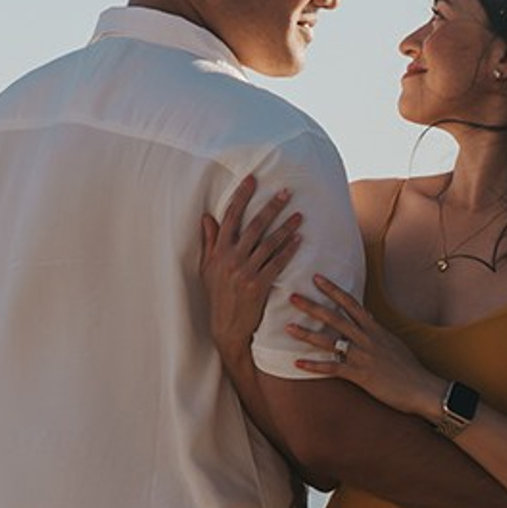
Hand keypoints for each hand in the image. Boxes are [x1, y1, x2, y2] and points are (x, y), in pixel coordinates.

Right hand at [199, 175, 302, 362]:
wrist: (226, 327)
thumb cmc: (216, 297)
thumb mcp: (207, 269)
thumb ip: (209, 241)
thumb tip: (207, 217)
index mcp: (218, 252)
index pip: (230, 217)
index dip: (242, 196)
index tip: (252, 180)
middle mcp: (231, 258)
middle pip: (254, 225)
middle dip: (271, 206)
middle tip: (286, 192)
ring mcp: (245, 272)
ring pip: (269, 242)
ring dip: (286, 227)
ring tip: (299, 214)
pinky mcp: (259, 284)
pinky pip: (277, 262)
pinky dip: (289, 250)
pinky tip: (299, 240)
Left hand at [284, 273, 442, 419]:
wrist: (422, 387)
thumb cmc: (409, 367)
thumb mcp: (393, 342)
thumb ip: (377, 331)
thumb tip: (367, 319)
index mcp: (375, 329)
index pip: (351, 303)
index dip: (333, 289)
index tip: (317, 278)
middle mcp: (367, 338)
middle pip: (335, 317)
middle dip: (312, 306)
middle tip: (292, 296)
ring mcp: (363, 356)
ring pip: (330, 341)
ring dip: (306, 334)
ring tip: (287, 327)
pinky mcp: (360, 375)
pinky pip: (333, 368)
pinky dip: (314, 366)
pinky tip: (297, 364)